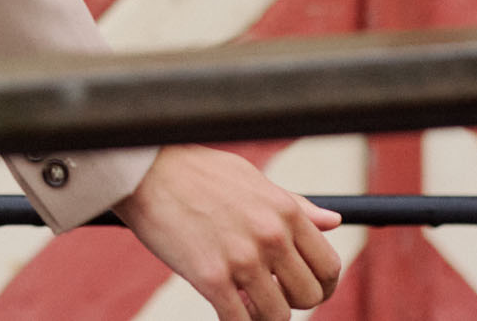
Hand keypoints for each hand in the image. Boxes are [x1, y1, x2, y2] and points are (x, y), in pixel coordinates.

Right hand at [114, 145, 342, 319]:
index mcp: (285, 211)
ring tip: (241, 301)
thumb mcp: (252, 179)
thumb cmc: (194, 171)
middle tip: (266, 293)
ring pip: (277, 316)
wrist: (142, 170)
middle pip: (309, 297)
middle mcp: (271, 236)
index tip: (301, 290)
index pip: (328, 266)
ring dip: (261, 315)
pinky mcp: (211, 278)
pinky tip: (222, 308)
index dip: (321, 286)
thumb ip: (294, 205)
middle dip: (290, 302)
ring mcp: (242, 258)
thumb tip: (334, 222)